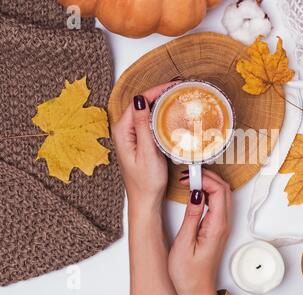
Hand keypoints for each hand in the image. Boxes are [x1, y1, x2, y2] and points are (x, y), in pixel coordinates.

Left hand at [112, 82, 175, 208]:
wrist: (145, 200)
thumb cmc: (146, 182)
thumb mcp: (146, 152)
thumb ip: (142, 125)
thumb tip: (139, 100)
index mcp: (122, 131)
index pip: (139, 101)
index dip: (156, 90)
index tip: (173, 86)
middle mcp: (124, 131)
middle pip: (142, 103)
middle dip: (160, 93)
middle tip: (179, 88)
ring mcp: (131, 135)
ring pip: (146, 111)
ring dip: (161, 103)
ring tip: (178, 97)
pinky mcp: (139, 140)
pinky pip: (149, 121)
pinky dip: (161, 114)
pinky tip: (171, 114)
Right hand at [169, 169, 231, 294]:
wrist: (196, 291)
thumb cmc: (188, 274)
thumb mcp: (184, 243)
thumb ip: (192, 215)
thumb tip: (197, 193)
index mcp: (217, 226)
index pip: (219, 191)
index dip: (205, 178)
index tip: (189, 176)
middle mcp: (224, 224)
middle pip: (224, 189)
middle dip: (208, 176)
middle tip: (188, 174)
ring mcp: (222, 226)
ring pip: (223, 195)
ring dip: (209, 183)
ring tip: (190, 180)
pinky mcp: (217, 228)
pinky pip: (218, 203)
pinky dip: (209, 192)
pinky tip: (196, 192)